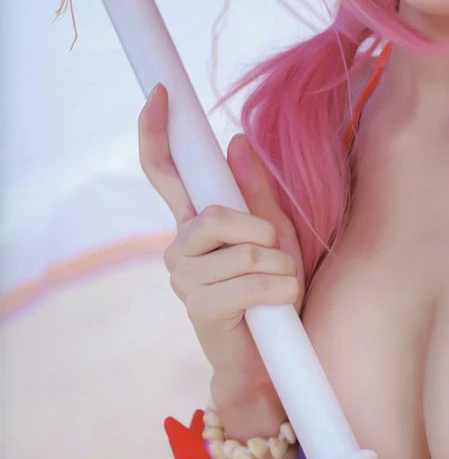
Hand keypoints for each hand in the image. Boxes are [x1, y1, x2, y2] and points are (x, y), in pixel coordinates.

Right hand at [138, 83, 304, 400]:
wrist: (269, 364)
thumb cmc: (273, 299)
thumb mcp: (277, 239)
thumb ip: (257, 194)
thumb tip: (236, 141)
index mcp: (196, 226)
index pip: (166, 171)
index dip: (158, 132)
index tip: (162, 93)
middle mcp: (180, 249)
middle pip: (215, 215)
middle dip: (260, 231)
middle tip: (275, 257)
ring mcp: (184, 279)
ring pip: (247, 252)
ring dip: (281, 270)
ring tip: (280, 290)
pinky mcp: (199, 308)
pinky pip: (255, 282)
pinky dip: (281, 293)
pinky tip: (276, 309)